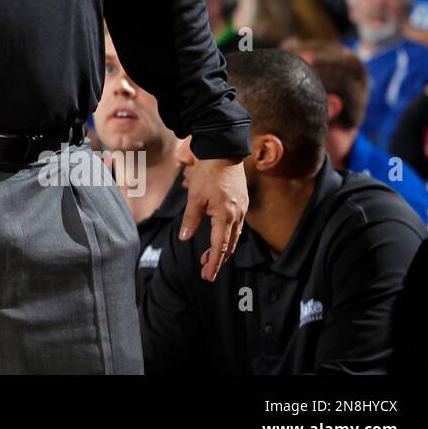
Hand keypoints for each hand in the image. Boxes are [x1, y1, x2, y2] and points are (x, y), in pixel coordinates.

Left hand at [178, 143, 247, 281]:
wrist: (224, 153)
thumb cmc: (207, 174)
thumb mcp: (194, 197)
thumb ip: (190, 219)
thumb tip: (184, 238)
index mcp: (225, 215)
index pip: (220, 246)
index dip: (214, 262)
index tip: (208, 275)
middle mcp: (237, 215)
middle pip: (229, 245)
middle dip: (218, 260)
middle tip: (207, 272)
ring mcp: (242, 209)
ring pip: (234, 237)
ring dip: (223, 249)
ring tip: (209, 259)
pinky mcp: (242, 203)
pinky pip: (237, 226)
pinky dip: (228, 236)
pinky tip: (219, 238)